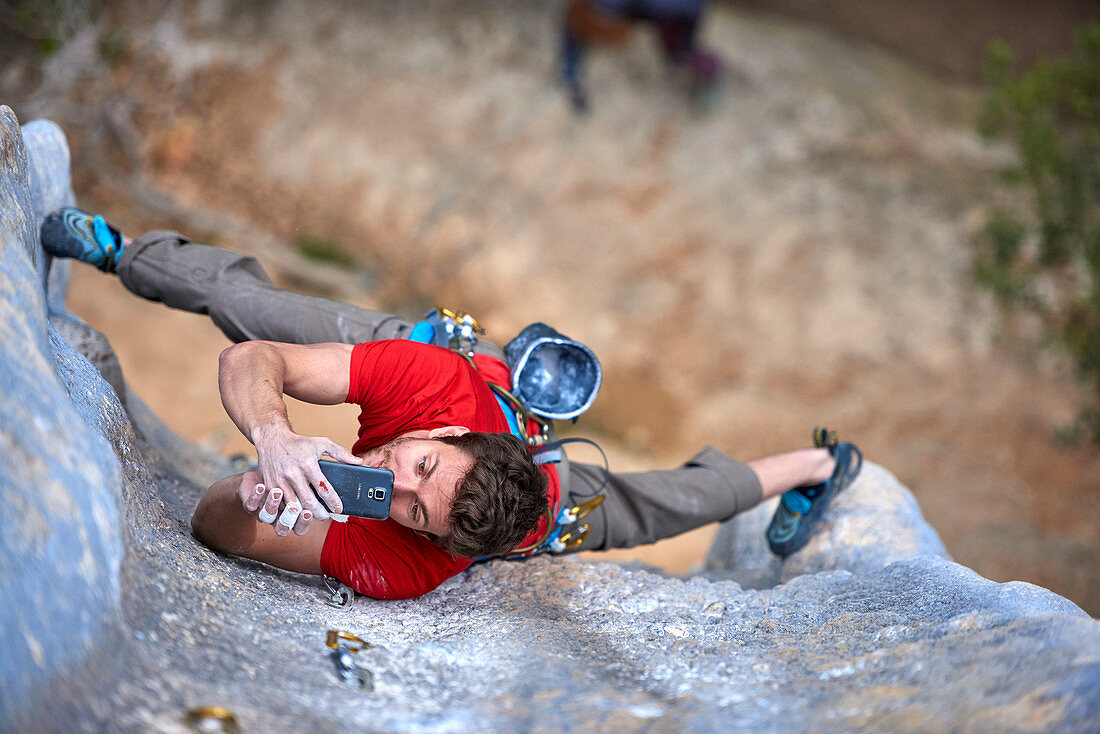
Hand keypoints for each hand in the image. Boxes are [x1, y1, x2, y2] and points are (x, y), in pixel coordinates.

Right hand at [246, 422, 362, 535]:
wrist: (272, 439)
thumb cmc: (299, 443)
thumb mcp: (321, 443)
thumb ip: (341, 452)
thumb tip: (358, 462)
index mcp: (308, 464)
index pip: (324, 488)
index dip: (333, 501)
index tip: (339, 508)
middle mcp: (293, 474)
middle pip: (309, 502)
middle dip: (320, 513)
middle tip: (327, 516)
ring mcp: (280, 482)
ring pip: (294, 507)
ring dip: (305, 515)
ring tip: (314, 515)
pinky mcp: (270, 486)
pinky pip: (280, 505)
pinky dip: (290, 512)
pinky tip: (297, 513)